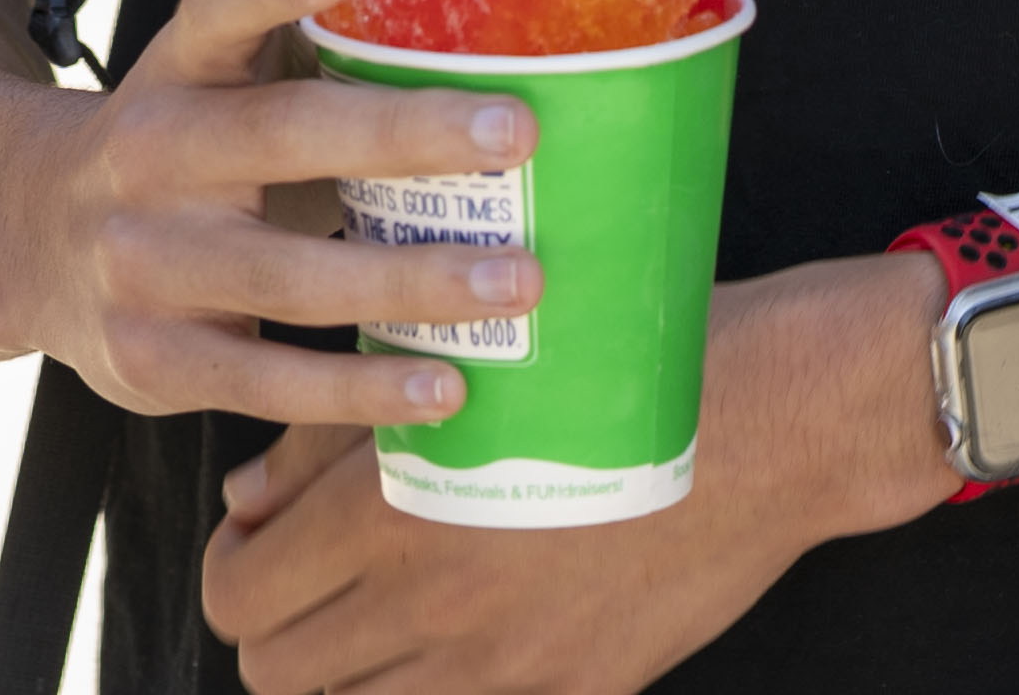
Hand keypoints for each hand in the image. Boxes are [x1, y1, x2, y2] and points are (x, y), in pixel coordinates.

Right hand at [0, 0, 548, 427]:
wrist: (24, 249)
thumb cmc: (177, 148)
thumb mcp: (210, 79)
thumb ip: (306, 49)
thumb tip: (477, 25)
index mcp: (177, 69)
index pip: (217, 5)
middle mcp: (149, 155)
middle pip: (281, 137)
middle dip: (406, 134)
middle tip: (519, 132)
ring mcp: (143, 264)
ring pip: (288, 277)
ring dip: (412, 282)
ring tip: (517, 280)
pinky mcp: (153, 361)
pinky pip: (269, 382)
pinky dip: (362, 391)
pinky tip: (445, 387)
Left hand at [203, 253, 957, 694]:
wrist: (782, 418)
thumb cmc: (630, 358)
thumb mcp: (470, 362)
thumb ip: (337, 435)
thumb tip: (249, 497)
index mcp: (391, 512)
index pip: (238, 590)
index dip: (235, 562)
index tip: (264, 535)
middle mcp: (430, 605)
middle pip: (274, 668)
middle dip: (277, 620)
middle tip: (313, 576)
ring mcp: (501, 667)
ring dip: (344, 670)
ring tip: (379, 615)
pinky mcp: (572, 693)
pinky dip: (432, 692)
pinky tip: (460, 644)